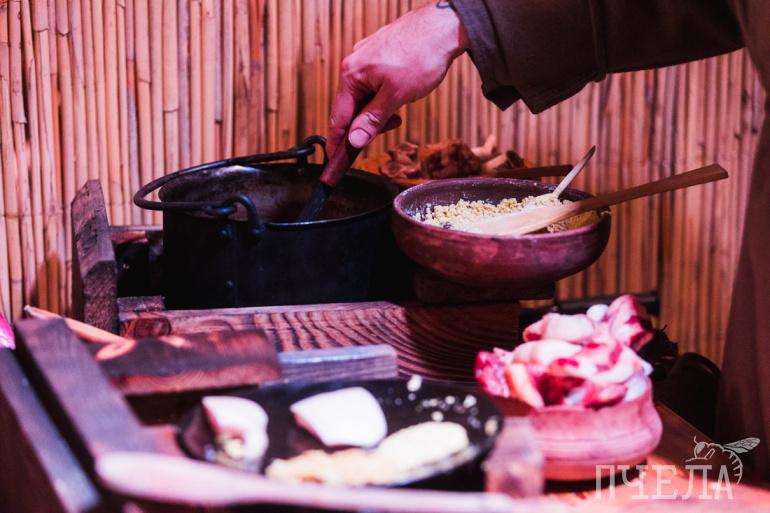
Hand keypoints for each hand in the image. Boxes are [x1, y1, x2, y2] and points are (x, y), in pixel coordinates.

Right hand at [326, 3, 468, 156]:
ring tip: (400, 107)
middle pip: (352, 107)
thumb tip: (354, 140)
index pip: (339, 116)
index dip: (338, 141)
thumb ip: (373, 120)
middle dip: (369, 123)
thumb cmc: (421, 55)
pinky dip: (385, 96)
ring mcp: (367, 58)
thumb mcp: (396, 96)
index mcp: (352, 74)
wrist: (444, 27)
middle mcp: (354, 64)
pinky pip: (375, 85)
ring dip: (380, 110)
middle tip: (392, 125)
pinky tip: (401, 93)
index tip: (336, 159)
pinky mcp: (380, 56)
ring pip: (366, 96)